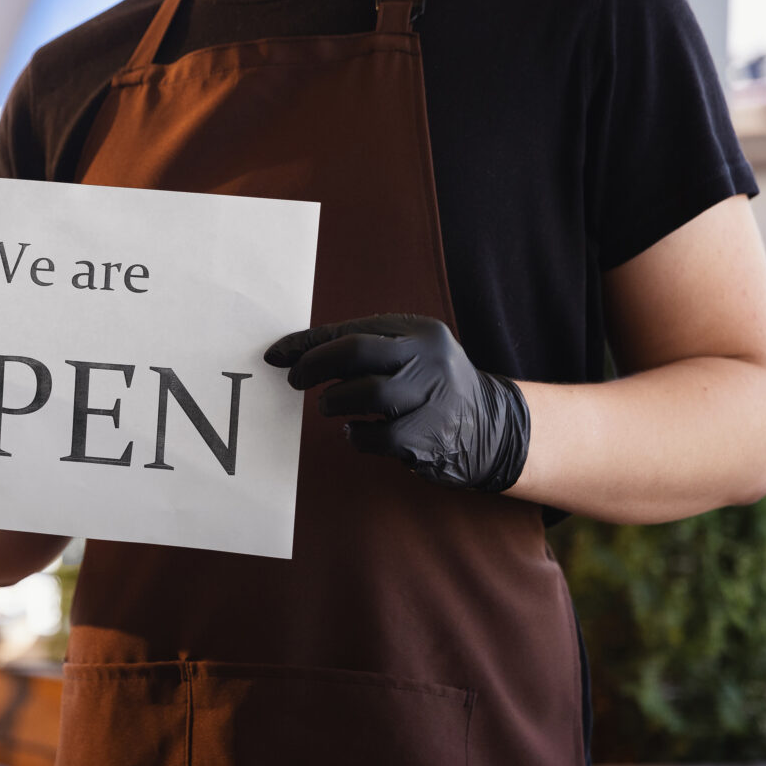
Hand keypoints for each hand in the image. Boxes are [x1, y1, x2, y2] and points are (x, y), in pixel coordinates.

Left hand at [264, 313, 529, 492]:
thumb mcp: (403, 354)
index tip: (276, 357)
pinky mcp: (430, 435)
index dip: (307, 345)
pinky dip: (357, 435)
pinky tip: (356, 431)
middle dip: (315, 366)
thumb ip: (352, 349)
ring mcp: (433, 397)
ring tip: (332, 407)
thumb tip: (284, 353)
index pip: (351, 330)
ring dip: (336, 401)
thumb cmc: (426, 386)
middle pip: (356, 352)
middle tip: (296, 381)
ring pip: (366, 393)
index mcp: (419, 331)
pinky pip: (378, 435)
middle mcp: (429, 359)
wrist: (490, 428)